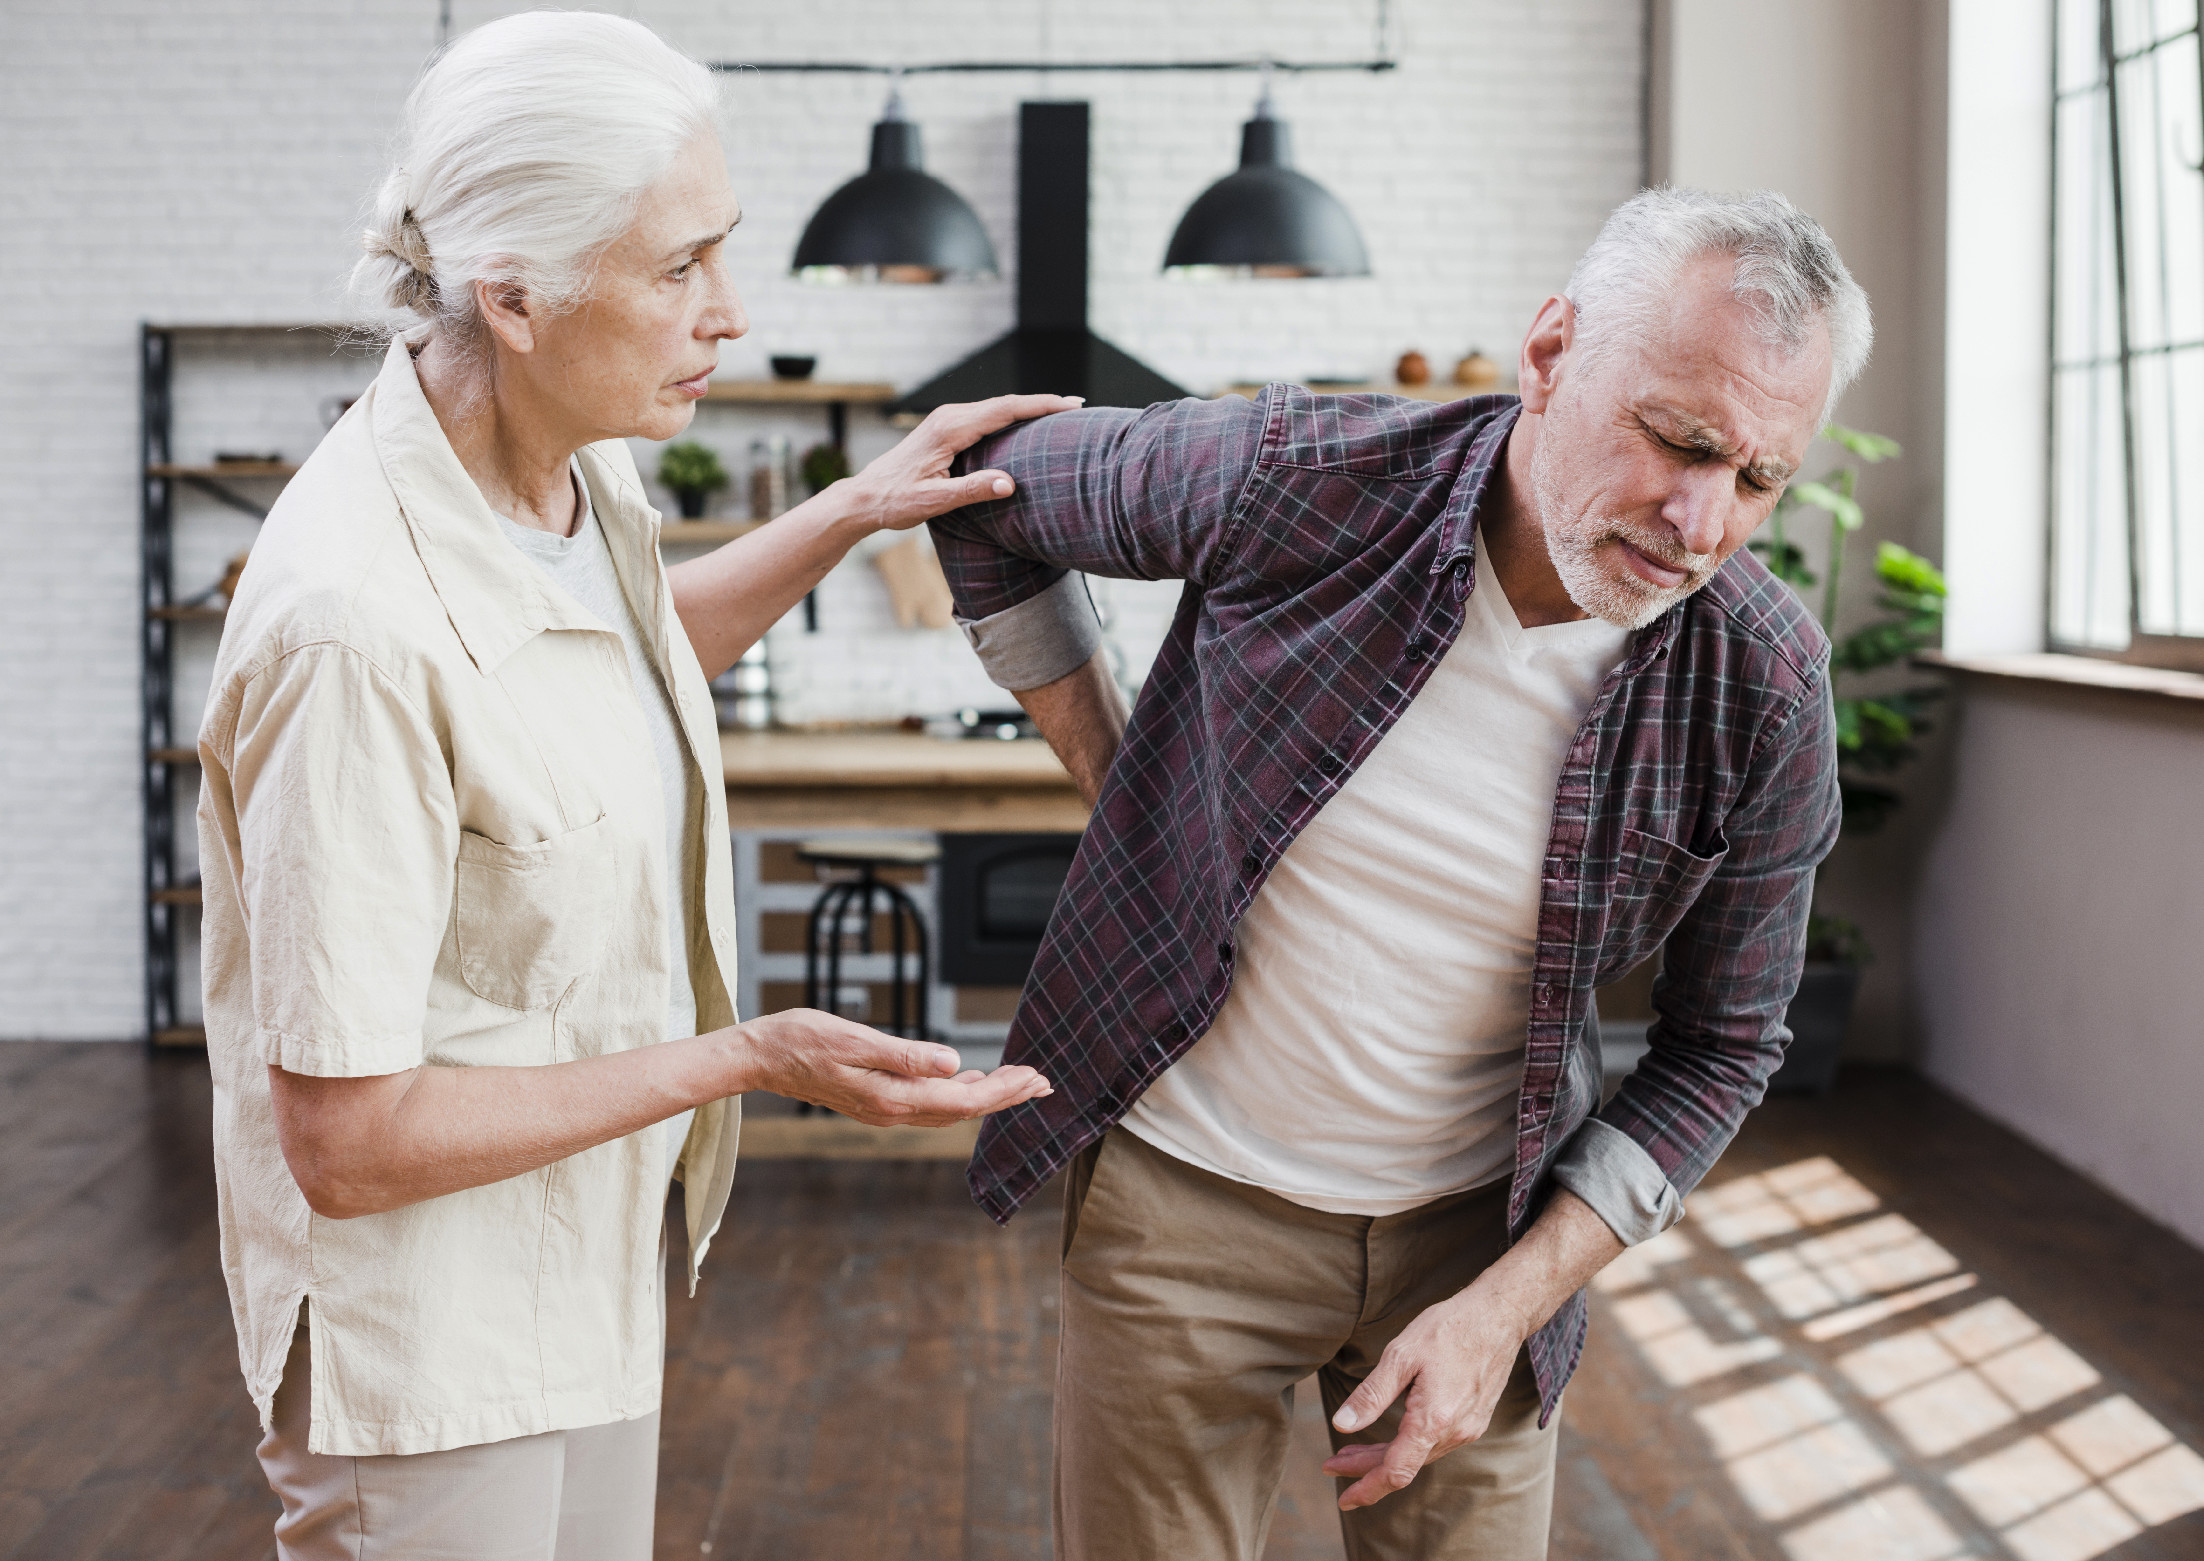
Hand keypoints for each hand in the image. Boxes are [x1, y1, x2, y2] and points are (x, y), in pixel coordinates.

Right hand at [733, 1008, 1050, 1125]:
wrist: (761, 1057)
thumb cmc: (804, 1039)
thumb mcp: (857, 1040)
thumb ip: (906, 1055)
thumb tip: (954, 1064)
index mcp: (893, 1097)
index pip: (963, 1098)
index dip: (1003, 1090)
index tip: (1035, 1078)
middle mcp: (892, 1110)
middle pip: (962, 1109)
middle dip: (1004, 1096)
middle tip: (1041, 1082)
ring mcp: (883, 1109)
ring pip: (947, 1108)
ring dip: (984, 1095)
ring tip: (1015, 1081)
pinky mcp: (875, 1101)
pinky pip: (928, 1104)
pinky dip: (956, 1093)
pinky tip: (966, 1079)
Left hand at [835, 393, 1083, 532]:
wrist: (865, 497)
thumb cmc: (896, 501)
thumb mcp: (934, 502)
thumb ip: (972, 491)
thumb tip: (1010, 483)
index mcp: (950, 429)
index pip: (1005, 410)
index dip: (1040, 406)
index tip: (1071, 404)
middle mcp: (949, 416)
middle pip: (1005, 403)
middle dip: (1042, 403)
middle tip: (1078, 407)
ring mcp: (946, 420)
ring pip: (996, 408)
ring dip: (1027, 409)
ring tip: (1059, 414)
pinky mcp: (945, 428)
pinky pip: (985, 416)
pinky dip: (1010, 417)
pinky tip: (1025, 425)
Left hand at [1322, 1290, 1528, 1510]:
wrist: (1499, 1315)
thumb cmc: (1449, 1328)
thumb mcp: (1401, 1355)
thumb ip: (1371, 1395)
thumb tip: (1342, 1425)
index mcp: (1434, 1420)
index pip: (1396, 1472)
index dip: (1367, 1488)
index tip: (1343, 1499)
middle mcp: (1455, 1432)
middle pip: (1404, 1466)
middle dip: (1366, 1469)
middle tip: (1331, 1466)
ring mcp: (1468, 1427)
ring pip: (1419, 1455)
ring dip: (1385, 1457)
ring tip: (1352, 1451)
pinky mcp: (1474, 1419)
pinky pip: (1435, 1443)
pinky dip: (1408, 1446)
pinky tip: (1392, 1436)